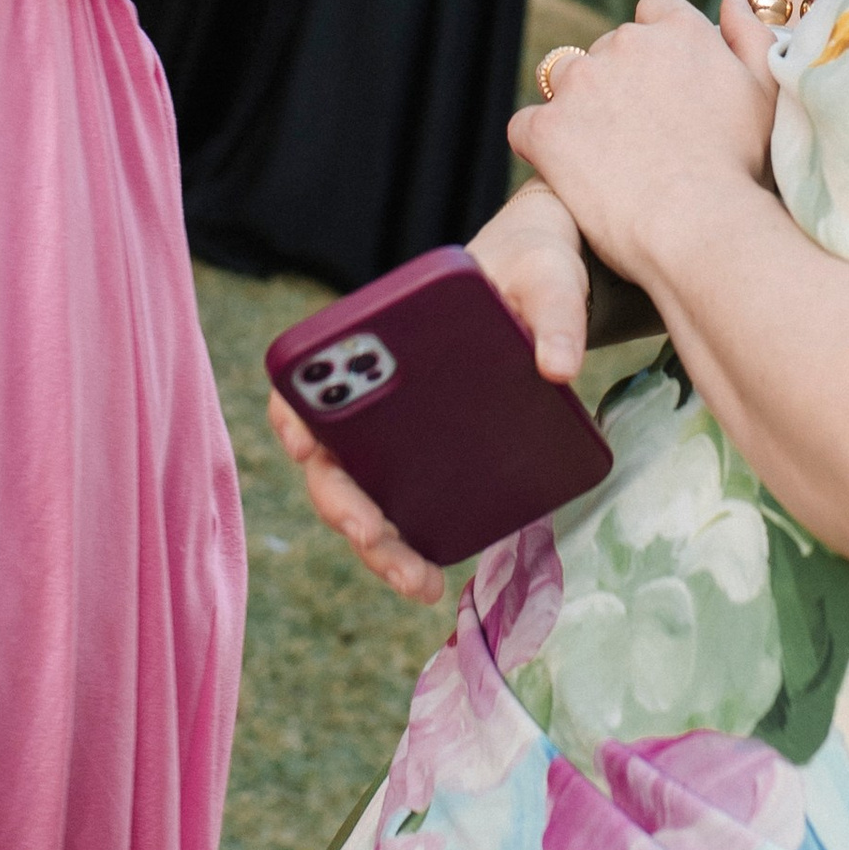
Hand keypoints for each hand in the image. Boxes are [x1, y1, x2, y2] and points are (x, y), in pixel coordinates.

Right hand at [265, 184, 591, 605]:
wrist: (552, 282)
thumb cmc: (531, 265)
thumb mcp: (547, 275)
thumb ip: (555, 312)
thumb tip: (556, 369)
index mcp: (379, 333)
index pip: (304, 377)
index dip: (292, 413)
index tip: (305, 444)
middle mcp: (375, 392)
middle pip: (330, 457)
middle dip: (344, 506)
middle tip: (376, 538)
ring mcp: (400, 431)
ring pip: (362, 496)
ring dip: (378, 545)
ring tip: (420, 583)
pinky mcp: (435, 458)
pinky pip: (405, 506)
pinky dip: (411, 544)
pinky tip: (438, 574)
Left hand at [507, 0, 777, 296]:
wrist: (700, 225)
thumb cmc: (741, 168)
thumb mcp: (767, 92)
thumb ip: (750, 36)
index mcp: (679, 31)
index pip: (653, 12)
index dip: (657, 49)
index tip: (663, 88)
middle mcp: (626, 43)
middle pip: (609, 48)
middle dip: (619, 82)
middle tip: (641, 137)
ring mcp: (581, 83)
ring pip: (563, 79)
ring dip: (577, 107)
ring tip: (603, 156)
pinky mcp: (546, 128)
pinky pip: (527, 125)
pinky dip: (541, 145)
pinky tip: (567, 174)